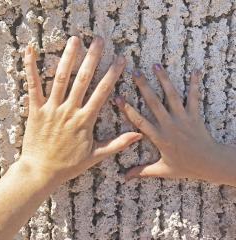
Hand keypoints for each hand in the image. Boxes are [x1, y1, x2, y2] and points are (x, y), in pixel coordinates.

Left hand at [20, 36, 141, 183]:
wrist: (41, 171)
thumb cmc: (69, 165)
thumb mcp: (96, 156)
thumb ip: (117, 144)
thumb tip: (138, 135)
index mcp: (85, 120)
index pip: (102, 92)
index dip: (112, 74)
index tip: (120, 60)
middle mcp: (69, 110)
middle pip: (83, 80)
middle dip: (92, 58)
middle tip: (99, 40)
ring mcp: (51, 109)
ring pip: (61, 78)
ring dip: (69, 58)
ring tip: (76, 40)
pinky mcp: (35, 110)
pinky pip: (33, 86)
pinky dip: (31, 68)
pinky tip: (31, 51)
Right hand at [115, 64, 227, 183]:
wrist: (210, 164)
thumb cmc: (186, 167)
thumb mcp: (162, 171)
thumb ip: (142, 172)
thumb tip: (124, 178)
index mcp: (159, 138)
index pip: (139, 121)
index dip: (127, 109)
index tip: (117, 97)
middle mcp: (169, 125)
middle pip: (154, 103)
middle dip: (143, 87)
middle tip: (135, 72)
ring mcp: (183, 119)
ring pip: (172, 96)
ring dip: (164, 80)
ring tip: (156, 65)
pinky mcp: (195, 116)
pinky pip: (194, 98)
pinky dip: (195, 84)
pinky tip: (195, 71)